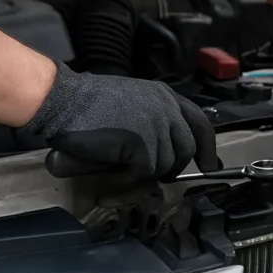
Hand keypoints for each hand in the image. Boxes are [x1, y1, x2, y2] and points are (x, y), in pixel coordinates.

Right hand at [23, 61, 218, 180]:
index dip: (207, 147)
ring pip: (165, 163)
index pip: (199, 122)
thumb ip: (154, 120)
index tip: (210, 164)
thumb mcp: (131, 103)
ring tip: (121, 165)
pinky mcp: (143, 144)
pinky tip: (111, 167)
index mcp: (164, 96)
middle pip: (186, 148)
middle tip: (156, 174)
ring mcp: (156, 126)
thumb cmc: (86, 103)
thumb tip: (172, 154)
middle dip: (174, 166)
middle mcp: (166, 108)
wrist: (61, 99)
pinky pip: (144, 172)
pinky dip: (127, 176)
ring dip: (144, 170)